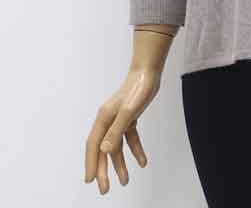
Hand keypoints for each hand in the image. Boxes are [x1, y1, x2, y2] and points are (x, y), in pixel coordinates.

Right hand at [84, 67, 160, 193]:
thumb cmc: (139, 88)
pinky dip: (135, 150)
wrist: (149, 72)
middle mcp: (108, 120)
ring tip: (125, 181)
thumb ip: (116, 130)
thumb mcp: (129, 111)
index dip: (91, 163)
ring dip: (120, 164)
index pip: (94, 145)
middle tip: (105, 189)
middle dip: (103, 170)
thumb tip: (104, 149)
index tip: (90, 180)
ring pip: (116, 146)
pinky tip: (142, 161)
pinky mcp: (129, 118)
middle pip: (103, 149)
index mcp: (104, 118)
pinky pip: (129, 138)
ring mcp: (118, 119)